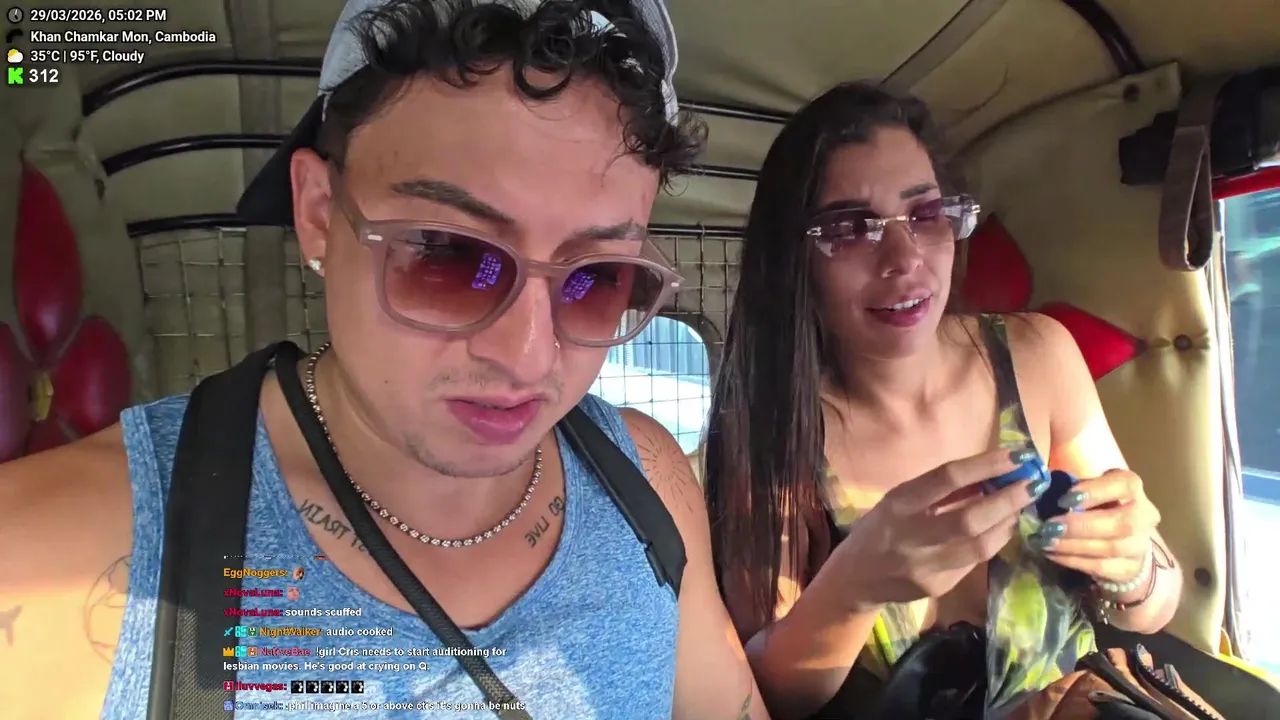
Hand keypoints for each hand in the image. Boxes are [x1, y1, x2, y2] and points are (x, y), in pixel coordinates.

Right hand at [831, 448, 1048, 608]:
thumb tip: (990, 473)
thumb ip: (939, 490)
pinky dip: (993, 542)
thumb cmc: (880, 529)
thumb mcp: (900, 501)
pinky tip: (1001, 530)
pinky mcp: (936, 587)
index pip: (947, 478)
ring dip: (1008, 523)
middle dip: (1009, 499)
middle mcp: (910, 535)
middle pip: (971, 518)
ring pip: (980, 546)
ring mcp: (925, 565)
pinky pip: (974, 562)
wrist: (854, 578)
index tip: (1017, 457)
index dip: (986, 465)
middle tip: (1033, 485)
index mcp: (898, 503)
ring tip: (1021, 507)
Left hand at [1032, 469, 1159, 585]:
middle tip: (1048, 527)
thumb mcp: (1086, 490)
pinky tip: (1052, 554)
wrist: (1120, 542)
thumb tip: (1036, 489)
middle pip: (1122, 523)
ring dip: (1072, 546)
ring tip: (1044, 542)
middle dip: (1080, 526)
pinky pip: (1102, 567)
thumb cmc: (1095, 507)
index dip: (1096, 491)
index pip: (1124, 484)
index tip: (1065, 498)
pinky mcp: (1130, 568)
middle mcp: (1144, 515)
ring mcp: (1140, 545)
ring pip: (1110, 548)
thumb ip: (1068, 488)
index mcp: (1132, 488)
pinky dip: (1074, 561)